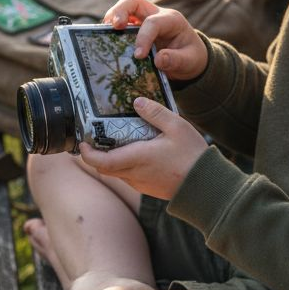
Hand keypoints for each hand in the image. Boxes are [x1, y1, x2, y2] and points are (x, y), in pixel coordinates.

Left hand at [78, 97, 207, 199]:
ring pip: (116, 172)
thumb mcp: (176, 126)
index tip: (82, 143)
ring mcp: (140, 183)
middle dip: (95, 155)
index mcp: (137, 159)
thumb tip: (136, 101)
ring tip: (115, 140)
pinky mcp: (147, 187)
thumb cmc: (192, 156)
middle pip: (104, 168)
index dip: (87, 154)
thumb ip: (155, 113)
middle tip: (94, 138)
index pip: (101, 162)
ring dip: (111, 159)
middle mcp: (134, 174)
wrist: (206, 186)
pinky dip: (124, 164)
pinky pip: (128, 176)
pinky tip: (134, 150)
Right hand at [104, 0, 207, 81]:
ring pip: (123, 9)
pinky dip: (111, 29)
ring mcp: (143, 19)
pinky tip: (105, 40)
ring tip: (103, 33)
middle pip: (133, 1)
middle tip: (113, 27)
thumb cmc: (191, 58)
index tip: (138, 55)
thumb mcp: (190, 61)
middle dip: (120, 11)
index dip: (143, 37)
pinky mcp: (135, 28)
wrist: (189, 58)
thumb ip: (176, 60)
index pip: (153, 22)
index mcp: (172, 20)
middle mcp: (156, 15)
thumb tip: (159, 60)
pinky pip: (120, 22)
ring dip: (111, 19)